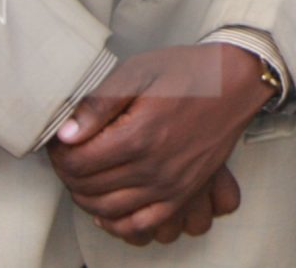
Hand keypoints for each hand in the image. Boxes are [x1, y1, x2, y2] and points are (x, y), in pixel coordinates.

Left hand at [49, 45, 267, 241]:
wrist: (237, 82)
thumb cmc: (188, 71)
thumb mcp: (140, 71)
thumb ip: (100, 103)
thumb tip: (66, 135)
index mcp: (139, 135)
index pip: (77, 162)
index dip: (58, 153)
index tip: (60, 140)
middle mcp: (153, 167)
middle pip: (88, 186)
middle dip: (68, 172)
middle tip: (69, 154)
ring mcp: (169, 185)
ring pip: (107, 209)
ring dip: (85, 196)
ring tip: (84, 175)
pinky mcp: (183, 193)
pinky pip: (140, 224)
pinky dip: (116, 222)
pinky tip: (106, 207)